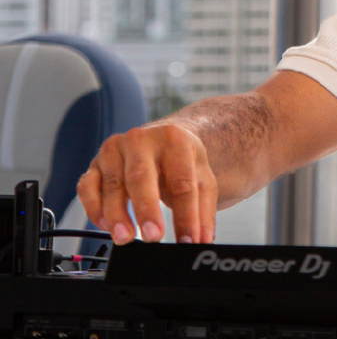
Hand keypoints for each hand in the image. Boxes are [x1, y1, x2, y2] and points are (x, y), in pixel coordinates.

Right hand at [77, 122, 217, 245]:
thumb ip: (203, 212)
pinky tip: (106, 225)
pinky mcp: (95, 164)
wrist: (162, 139)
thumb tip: (201, 241)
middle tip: (154, 237)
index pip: (181, 182)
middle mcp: (141, 140)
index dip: (186, 215)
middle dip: (146, 209)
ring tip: (126, 238)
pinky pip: (87, 187)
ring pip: (112, 184)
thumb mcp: (202, 179)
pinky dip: (94, 208)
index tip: (188, 240)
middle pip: (141, 176)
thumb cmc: (181, 161)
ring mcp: (115, 150)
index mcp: (174, 140)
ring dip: (117, 214)